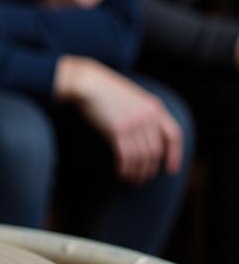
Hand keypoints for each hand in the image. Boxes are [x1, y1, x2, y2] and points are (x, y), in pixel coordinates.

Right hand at [55, 56, 183, 183]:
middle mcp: (148, 117)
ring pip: (141, 156)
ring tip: (132, 179)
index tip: (171, 169)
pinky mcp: (117, 130)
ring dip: (137, 171)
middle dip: (151, 168)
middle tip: (144, 179)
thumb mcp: (135, 98)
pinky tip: (121, 172)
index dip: (175, 155)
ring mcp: (133, 123)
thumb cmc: (108, 91)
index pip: (174, 136)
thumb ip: (146, 114)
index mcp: (155, 108)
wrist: (90, 84)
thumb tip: (149, 138)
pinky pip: (126, 155)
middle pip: (156, 150)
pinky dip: (125, 168)